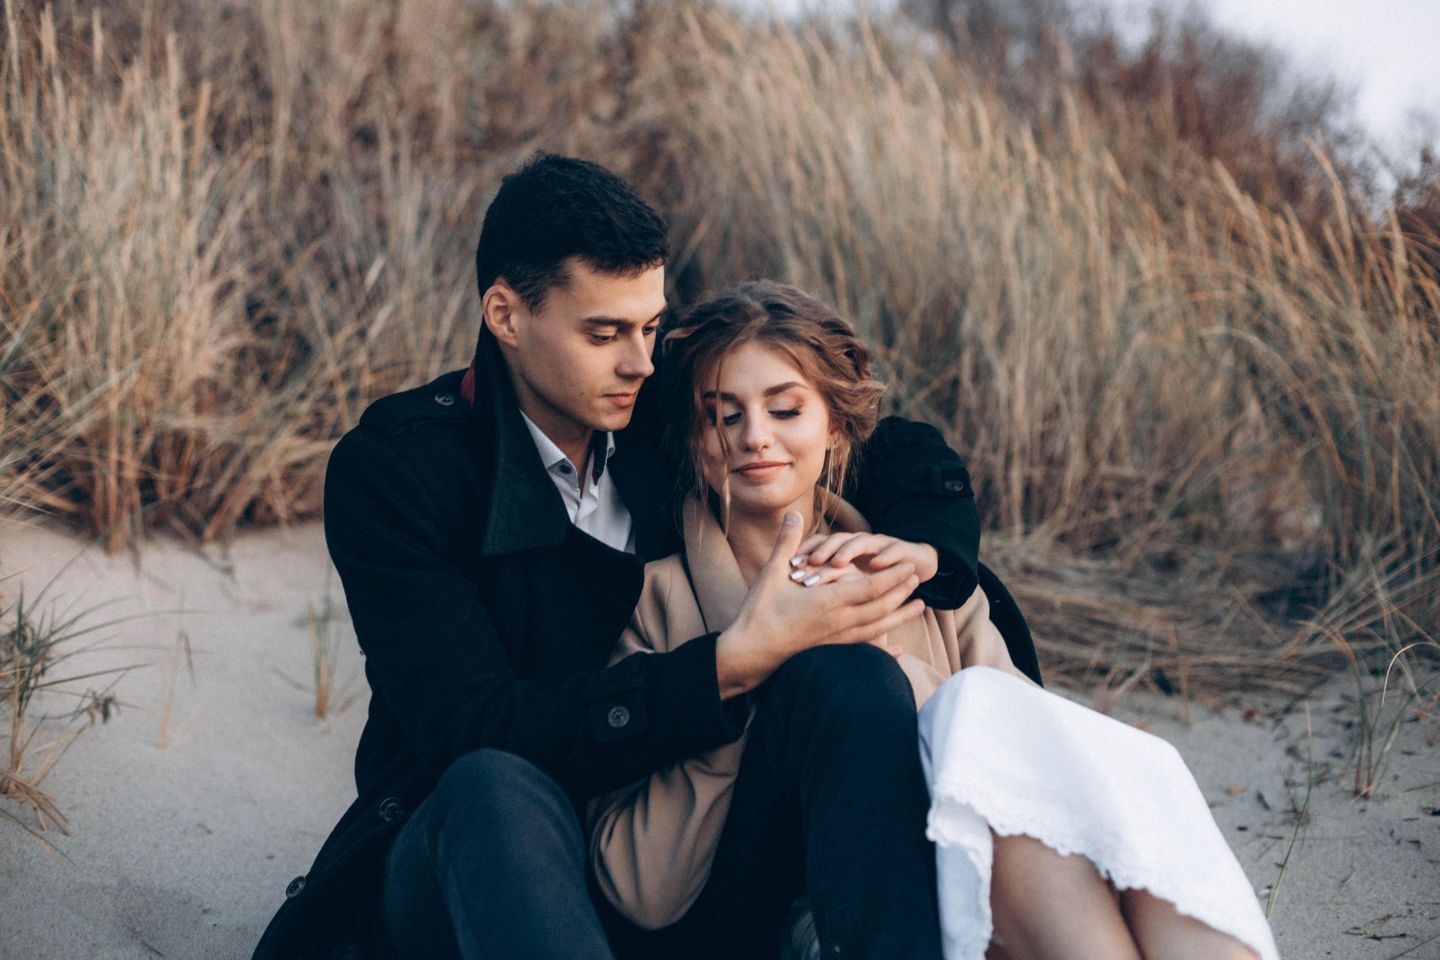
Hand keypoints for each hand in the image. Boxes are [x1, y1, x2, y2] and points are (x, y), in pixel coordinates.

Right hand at [714, 513, 923, 697]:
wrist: (751, 653)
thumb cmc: (760, 612)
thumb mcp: (772, 574)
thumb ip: (787, 543)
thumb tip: (794, 514)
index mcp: (828, 602)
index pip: (870, 588)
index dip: (892, 576)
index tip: (909, 565)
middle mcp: (839, 623)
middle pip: (881, 607)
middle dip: (901, 591)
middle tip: (917, 578)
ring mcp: (837, 640)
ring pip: (877, 628)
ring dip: (900, 616)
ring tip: (919, 607)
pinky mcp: (831, 651)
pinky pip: (865, 648)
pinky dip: (884, 648)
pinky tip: (897, 653)